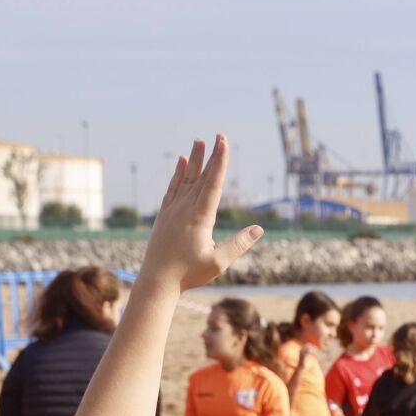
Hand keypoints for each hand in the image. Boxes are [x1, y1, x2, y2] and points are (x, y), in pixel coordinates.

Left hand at [140, 135, 262, 291]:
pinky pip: (173, 188)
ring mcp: (172, 210)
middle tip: (218, 135)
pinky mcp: (164, 215)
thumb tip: (259, 229)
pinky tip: (182, 162)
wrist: (156, 281)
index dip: (220, 162)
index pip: (213, 184)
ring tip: (199, 141)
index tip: (224, 143)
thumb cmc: (189, 275)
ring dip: (194, 159)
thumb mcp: (219, 262)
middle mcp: (184, 208)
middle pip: (201, 176)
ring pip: (185, 178)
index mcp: (199, 217)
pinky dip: (178, 174)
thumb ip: (239, 244)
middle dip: (211, 155)